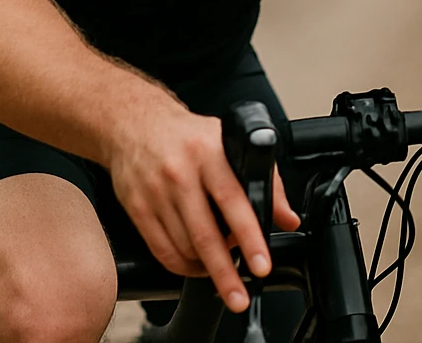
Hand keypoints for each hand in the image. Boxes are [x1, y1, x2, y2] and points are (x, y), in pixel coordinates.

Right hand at [107, 102, 300, 312]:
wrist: (133, 124)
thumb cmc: (188, 136)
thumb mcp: (230, 143)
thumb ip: (266, 179)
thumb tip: (288, 219)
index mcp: (209, 153)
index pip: (234, 200)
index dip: (249, 237)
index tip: (261, 265)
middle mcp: (180, 173)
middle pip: (205, 234)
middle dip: (225, 273)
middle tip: (240, 297)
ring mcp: (155, 192)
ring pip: (184, 247)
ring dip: (206, 268)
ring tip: (222, 272)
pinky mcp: (137, 208)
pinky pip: (161, 250)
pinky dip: (182, 266)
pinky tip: (196, 266)